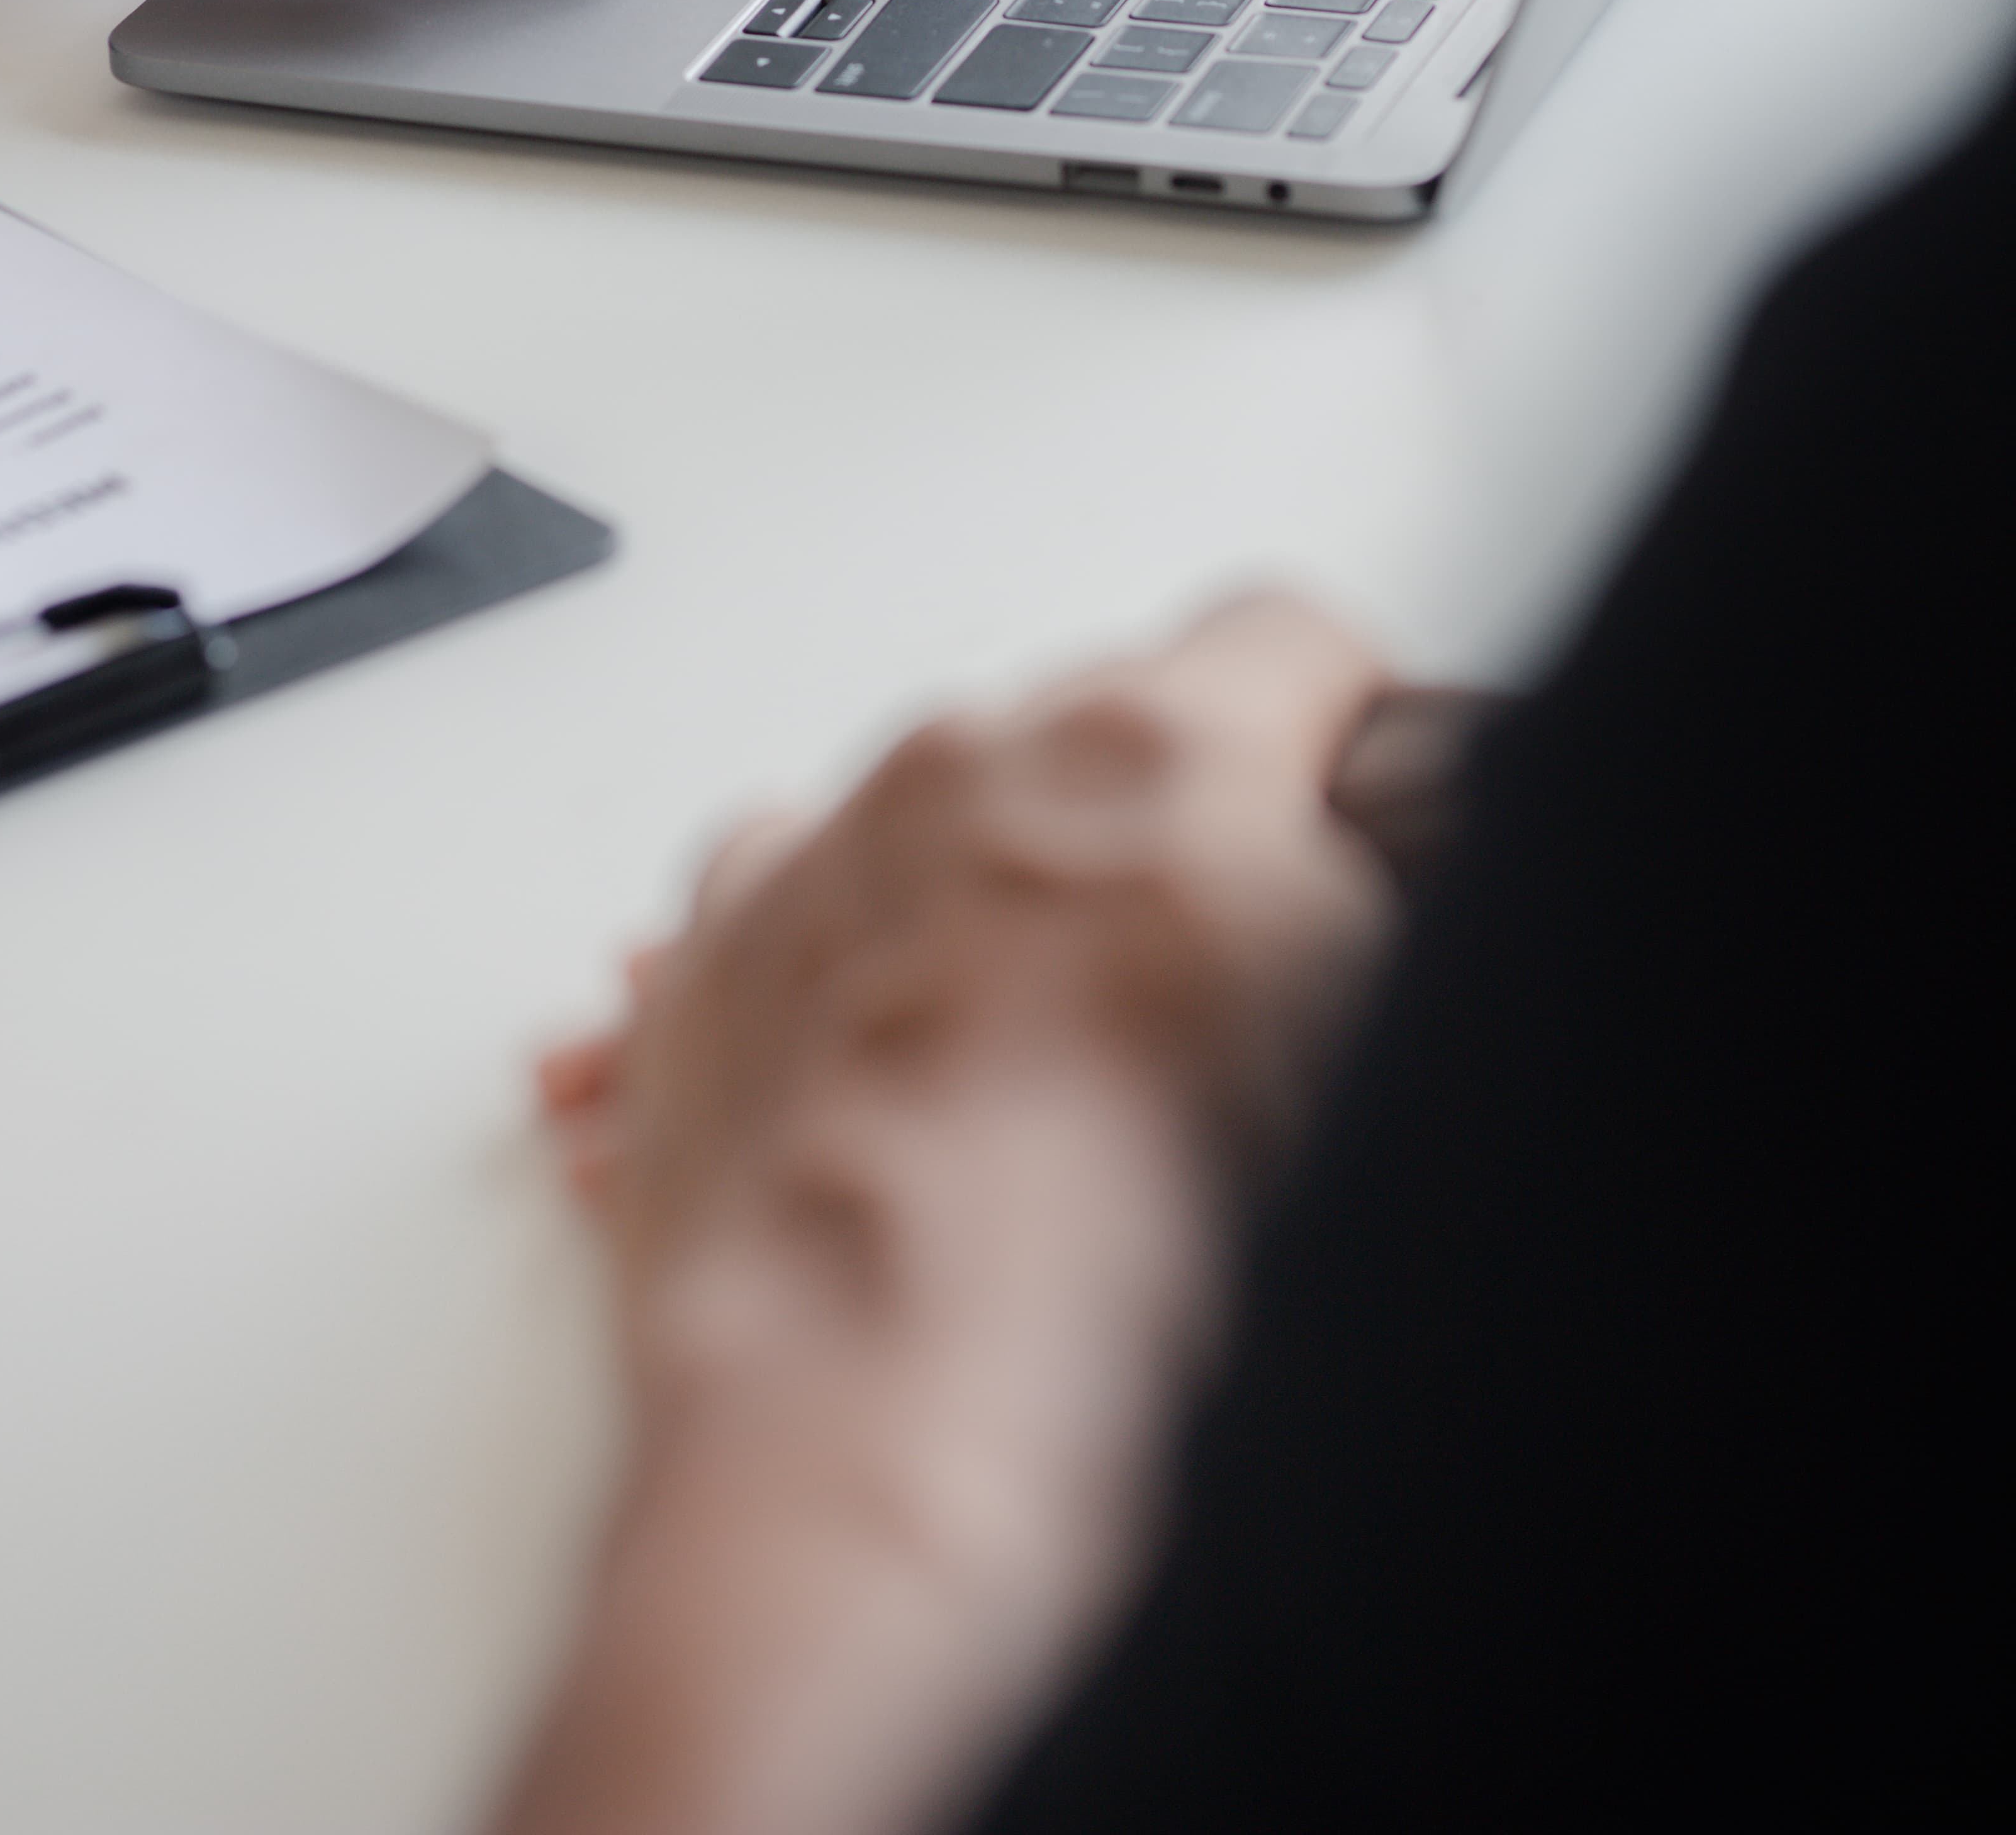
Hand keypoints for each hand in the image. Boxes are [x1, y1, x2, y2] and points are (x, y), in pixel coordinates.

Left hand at [543, 593, 1393, 1348]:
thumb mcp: (1356, 1043)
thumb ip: (1355, 898)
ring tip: (1049, 1083)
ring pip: (958, 805)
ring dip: (1012, 890)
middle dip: (1164, 829)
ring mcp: (826, 841)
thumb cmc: (1114, 1280)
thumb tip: (1345, 870)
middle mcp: (977, 757)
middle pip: (1113, 725)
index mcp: (1158, 752)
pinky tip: (913, 1083)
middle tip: (1204, 1002)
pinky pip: (815, 889)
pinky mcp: (715, 951)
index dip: (1336, 738)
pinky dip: (867, 952)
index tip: (1343, 818)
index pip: (1293, 643)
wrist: (872, 1429)